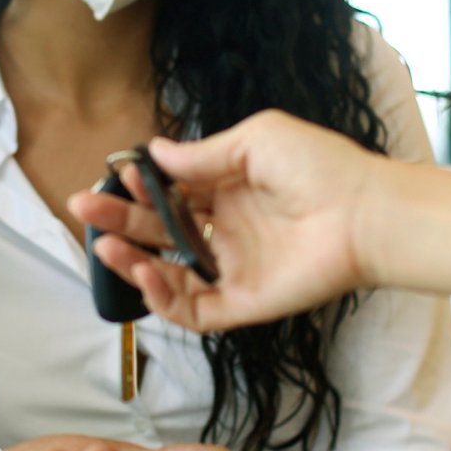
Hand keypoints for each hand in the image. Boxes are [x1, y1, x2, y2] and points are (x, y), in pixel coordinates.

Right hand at [69, 111, 379, 332]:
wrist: (366, 213)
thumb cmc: (322, 168)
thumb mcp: (255, 140)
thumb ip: (202, 154)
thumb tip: (154, 152)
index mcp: (229, 191)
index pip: (169, 192)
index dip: (139, 186)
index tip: (117, 171)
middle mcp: (227, 232)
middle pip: (158, 231)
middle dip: (119, 219)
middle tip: (83, 206)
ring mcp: (234, 269)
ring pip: (168, 274)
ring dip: (131, 261)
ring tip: (104, 244)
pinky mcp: (245, 303)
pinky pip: (194, 310)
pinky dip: (164, 298)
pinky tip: (145, 273)